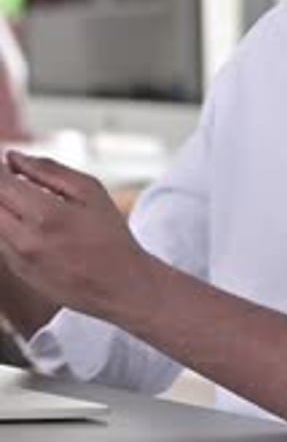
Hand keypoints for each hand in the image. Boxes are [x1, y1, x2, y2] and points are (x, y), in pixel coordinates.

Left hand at [0, 151, 147, 319]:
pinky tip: (32, 223)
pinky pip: (1, 241)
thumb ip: (48, 170)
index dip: (1, 169)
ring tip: (28, 201)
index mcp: (45, 214)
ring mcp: (19, 259)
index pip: (1, 183)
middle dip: (2, 187)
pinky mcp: (19, 272)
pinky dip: (9, 226)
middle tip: (15, 178)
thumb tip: (14, 157)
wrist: (120, 284)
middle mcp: (25, 239)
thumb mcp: (89, 190)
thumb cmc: (110, 235)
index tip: (9, 162)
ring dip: (4, 207)